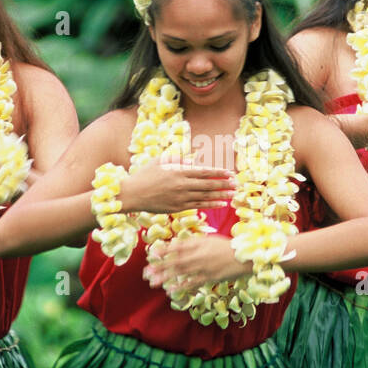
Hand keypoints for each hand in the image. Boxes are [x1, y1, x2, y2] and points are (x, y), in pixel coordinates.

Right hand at [117, 160, 235, 213]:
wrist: (131, 195)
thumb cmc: (144, 175)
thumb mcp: (160, 161)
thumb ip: (177, 159)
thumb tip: (192, 161)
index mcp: (178, 171)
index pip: (203, 172)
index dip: (218, 173)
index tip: (230, 173)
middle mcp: (182, 185)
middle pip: (208, 185)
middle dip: (224, 184)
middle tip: (236, 184)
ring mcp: (180, 198)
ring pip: (205, 197)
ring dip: (221, 196)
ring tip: (233, 195)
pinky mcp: (177, 208)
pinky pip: (198, 206)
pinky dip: (211, 205)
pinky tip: (221, 204)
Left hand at [141, 235, 248, 294]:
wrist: (243, 256)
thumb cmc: (226, 246)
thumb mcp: (209, 239)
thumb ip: (194, 242)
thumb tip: (178, 245)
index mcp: (198, 243)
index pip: (177, 247)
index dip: (163, 250)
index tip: (151, 254)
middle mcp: (198, 255)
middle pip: (175, 261)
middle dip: (159, 266)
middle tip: (146, 272)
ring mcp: (202, 267)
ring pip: (181, 273)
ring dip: (166, 277)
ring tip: (153, 282)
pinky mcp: (208, 278)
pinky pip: (192, 283)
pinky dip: (181, 287)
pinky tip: (171, 291)